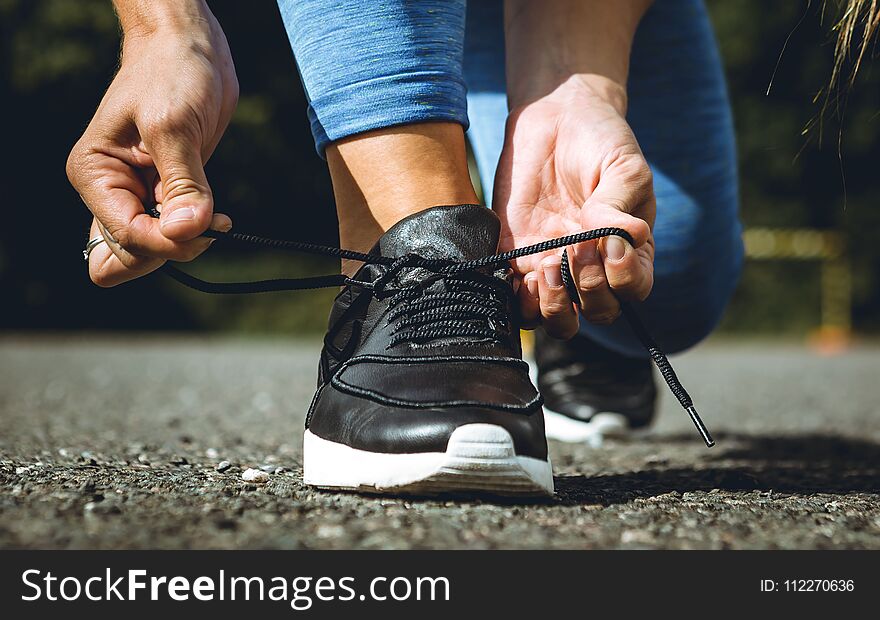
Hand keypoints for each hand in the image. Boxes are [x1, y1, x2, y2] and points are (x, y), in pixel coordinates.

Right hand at [67, 17, 237, 285]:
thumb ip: (183, 183)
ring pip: (148, 254)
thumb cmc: (171, 74)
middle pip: (129, 257)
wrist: (189, 50)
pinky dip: (192, 234)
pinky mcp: (164, 195)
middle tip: (209, 221)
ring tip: (213, 216)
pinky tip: (213, 215)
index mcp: (95, 175)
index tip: (207, 226)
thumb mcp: (174, 125)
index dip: (167, 242)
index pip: (126, 237)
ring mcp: (137, 197)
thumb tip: (187, 231)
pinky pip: (170, 237)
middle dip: (170, 248)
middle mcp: (110, 191)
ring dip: (182, 244)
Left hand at [494, 75, 655, 337]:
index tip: (609, 245)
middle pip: (599, 311)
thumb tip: (623, 236)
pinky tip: (520, 275)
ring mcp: (555, 268)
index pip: (635, 289)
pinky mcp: (518, 261)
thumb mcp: (621, 165)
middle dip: (588, 288)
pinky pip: (518, 302)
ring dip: (555, 306)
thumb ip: (618, 203)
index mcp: (629, 250)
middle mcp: (594, 268)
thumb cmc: (600, 142)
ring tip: (546, 267)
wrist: (555, 120)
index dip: (624, 279)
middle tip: (575, 246)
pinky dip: (518, 300)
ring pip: (560, 320)